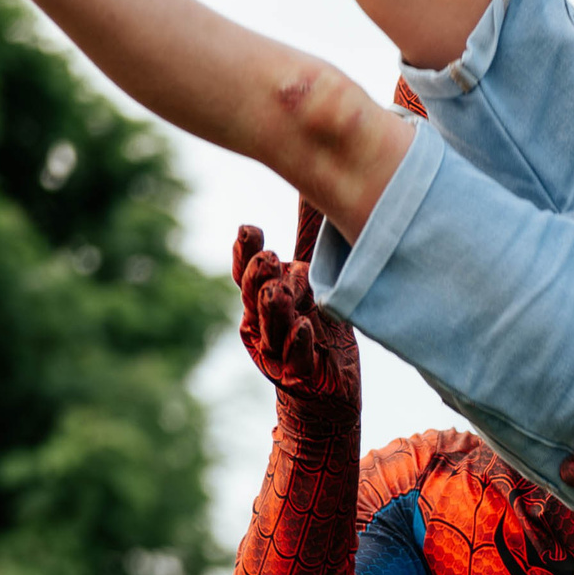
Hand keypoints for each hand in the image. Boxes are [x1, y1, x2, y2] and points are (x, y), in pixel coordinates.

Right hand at [232, 220, 358, 406]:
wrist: (328, 389)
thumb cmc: (318, 324)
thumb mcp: (316, 277)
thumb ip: (308, 235)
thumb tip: (308, 185)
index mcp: (262, 298)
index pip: (246, 273)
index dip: (244, 253)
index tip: (249, 229)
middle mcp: (263, 324)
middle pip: (253, 297)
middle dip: (258, 277)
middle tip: (269, 257)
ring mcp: (278, 352)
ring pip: (271, 328)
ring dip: (274, 309)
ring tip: (278, 290)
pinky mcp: (301, 375)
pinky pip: (297, 360)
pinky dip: (299, 343)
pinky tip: (305, 328)